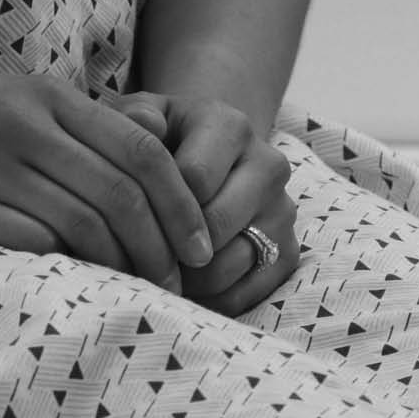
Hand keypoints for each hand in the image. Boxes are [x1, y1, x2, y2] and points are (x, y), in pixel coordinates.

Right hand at [0, 67, 213, 291]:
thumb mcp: (19, 100)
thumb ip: (81, 130)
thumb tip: (161, 178)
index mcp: (49, 97)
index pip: (142, 150)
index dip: (182, 203)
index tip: (202, 245)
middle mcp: (24, 125)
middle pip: (119, 192)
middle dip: (160, 245)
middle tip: (177, 282)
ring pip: (79, 222)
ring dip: (118, 265)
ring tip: (136, 291)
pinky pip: (26, 241)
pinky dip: (62, 266)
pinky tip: (78, 286)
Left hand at [116, 92, 299, 314]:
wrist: (209, 154)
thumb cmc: (165, 138)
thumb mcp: (144, 116)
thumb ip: (134, 116)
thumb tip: (144, 125)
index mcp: (231, 127)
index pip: (194, 180)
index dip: (155, 206)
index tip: (130, 217)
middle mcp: (269, 165)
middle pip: (214, 227)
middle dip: (169, 247)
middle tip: (137, 254)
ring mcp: (283, 211)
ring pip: (227, 266)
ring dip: (184, 279)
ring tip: (156, 270)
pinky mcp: (289, 251)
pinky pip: (245, 295)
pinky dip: (208, 301)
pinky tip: (183, 286)